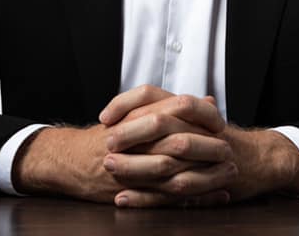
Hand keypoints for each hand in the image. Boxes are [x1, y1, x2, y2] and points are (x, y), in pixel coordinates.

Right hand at [11, 86, 232, 205]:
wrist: (69, 160)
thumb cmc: (106, 136)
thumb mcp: (135, 113)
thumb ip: (172, 106)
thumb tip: (209, 100)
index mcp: (137, 117)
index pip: (175, 111)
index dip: (201, 117)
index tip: (221, 123)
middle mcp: (135, 142)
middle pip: (179, 142)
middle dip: (208, 148)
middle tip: (230, 149)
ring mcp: (133, 169)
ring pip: (176, 172)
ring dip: (206, 174)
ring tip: (230, 173)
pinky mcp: (132, 193)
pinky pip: (169, 198)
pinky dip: (195, 198)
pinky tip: (216, 196)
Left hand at [101, 86, 298, 205]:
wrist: (260, 159)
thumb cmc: (220, 138)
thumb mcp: (194, 118)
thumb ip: (165, 113)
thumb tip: (126, 111)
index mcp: (189, 108)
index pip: (152, 94)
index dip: (126, 103)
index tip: (104, 116)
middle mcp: (196, 127)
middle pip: (160, 123)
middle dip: (129, 134)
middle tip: (105, 142)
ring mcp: (205, 155)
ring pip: (166, 159)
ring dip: (134, 166)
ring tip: (109, 169)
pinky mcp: (207, 183)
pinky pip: (173, 192)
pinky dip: (146, 197)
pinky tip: (124, 199)